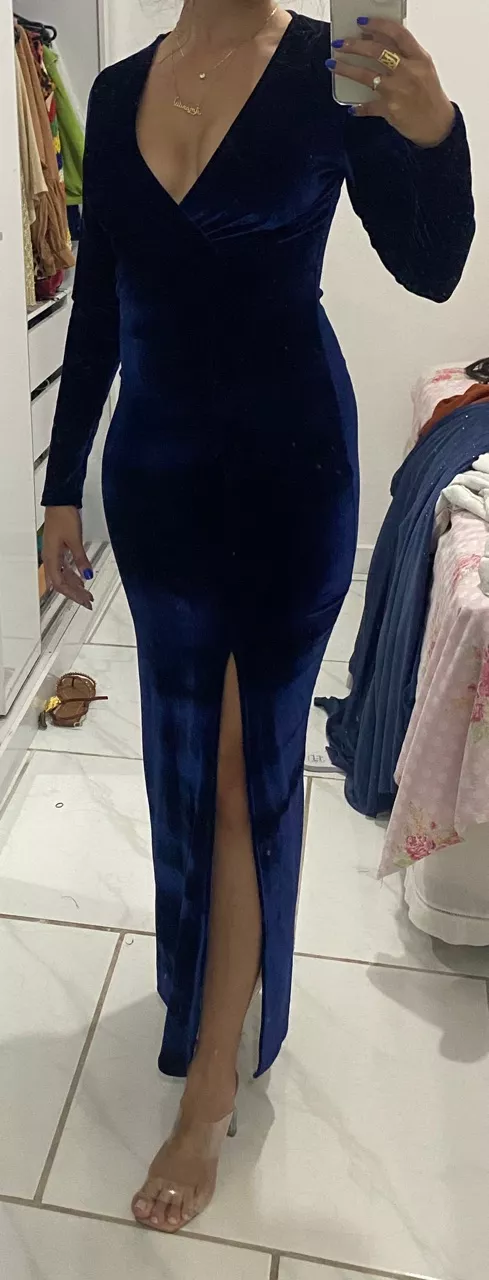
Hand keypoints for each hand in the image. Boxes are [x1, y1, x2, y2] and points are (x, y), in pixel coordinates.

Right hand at [43, 506, 93, 609]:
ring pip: (64, 576)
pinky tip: (81, 578)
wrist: (60, 501)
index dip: (73, 594)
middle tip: (88, 601)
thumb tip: (87, 575)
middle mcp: (50, 558)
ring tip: (87, 593)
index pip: (61, 584)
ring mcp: (54, 553)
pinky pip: (65, 567)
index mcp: (51, 558)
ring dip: (75, 585)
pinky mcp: (59, 548)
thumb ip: (81, 559)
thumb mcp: (75, 540)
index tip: (85, 601)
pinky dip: (73, 575)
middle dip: (75, 593)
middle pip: (61, 583)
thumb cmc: (63, 516)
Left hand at [329, 17, 454, 146]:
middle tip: (340, 43)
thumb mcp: (423, 69)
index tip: (362, 23)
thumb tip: (377, 40)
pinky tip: (352, 107)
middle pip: (377, 51)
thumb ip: (404, 54)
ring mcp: (397, 91)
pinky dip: (359, 107)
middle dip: (355, 45)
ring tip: (333, 63)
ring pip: (366, 75)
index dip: (377, 25)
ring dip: (346, 69)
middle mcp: (408, 71)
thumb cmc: (429, 95)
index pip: (397, 34)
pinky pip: (368, 106)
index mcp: (419, 58)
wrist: (438, 125)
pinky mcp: (390, 110)